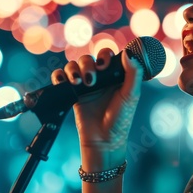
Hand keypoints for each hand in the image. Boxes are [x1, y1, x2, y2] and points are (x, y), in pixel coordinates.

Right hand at [51, 48, 143, 168]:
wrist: (104, 140)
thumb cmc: (121, 119)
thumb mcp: (131, 96)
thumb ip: (133, 74)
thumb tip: (128, 52)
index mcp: (114, 76)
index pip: (107, 56)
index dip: (104, 56)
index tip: (104, 66)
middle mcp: (100, 79)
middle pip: (88, 59)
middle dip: (87, 65)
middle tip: (91, 80)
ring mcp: (85, 86)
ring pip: (73, 65)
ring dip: (73, 69)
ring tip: (77, 83)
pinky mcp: (72, 94)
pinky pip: (61, 78)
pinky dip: (59, 76)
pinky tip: (63, 82)